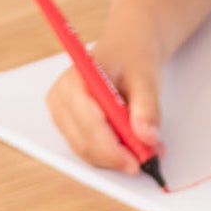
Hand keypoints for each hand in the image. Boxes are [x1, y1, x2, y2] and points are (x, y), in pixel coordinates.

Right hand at [45, 45, 162, 175]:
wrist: (127, 48)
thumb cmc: (133, 57)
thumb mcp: (147, 78)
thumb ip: (148, 108)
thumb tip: (148, 137)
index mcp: (75, 80)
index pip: (88, 123)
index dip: (112, 148)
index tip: (137, 161)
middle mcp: (61, 99)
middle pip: (85, 143)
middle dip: (117, 157)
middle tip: (149, 159)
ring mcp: (61, 114)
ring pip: (86, 151)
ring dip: (116, 158)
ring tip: (146, 149)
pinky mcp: (68, 125)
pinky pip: (88, 150)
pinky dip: (111, 154)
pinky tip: (130, 146)